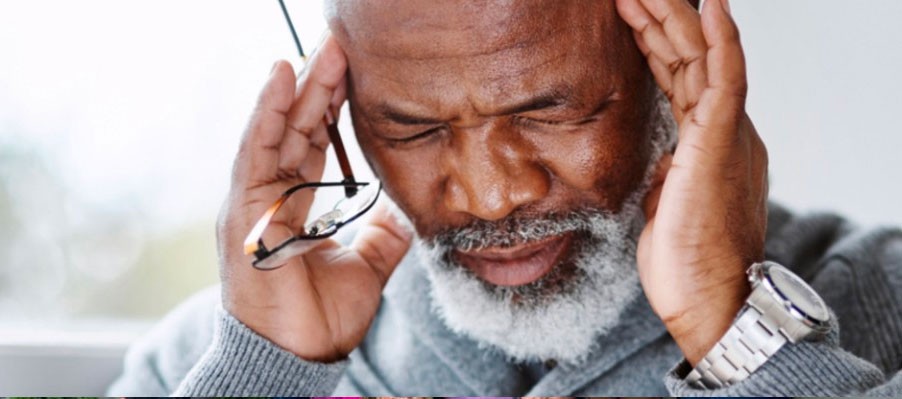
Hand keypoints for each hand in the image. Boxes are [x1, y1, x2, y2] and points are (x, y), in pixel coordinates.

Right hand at [217, 34, 412, 361]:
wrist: (298, 357)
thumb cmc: (320, 318)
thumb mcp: (367, 265)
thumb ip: (383, 234)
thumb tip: (405, 208)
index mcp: (297, 204)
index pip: (315, 141)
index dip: (334, 106)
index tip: (356, 71)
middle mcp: (272, 195)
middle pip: (297, 127)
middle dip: (320, 85)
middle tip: (341, 45)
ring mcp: (253, 200)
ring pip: (276, 129)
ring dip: (298, 87)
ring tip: (320, 50)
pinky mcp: (242, 209)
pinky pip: (254, 150)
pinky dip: (267, 112)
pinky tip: (280, 76)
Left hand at [616, 0, 768, 364]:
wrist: (708, 299)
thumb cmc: (685, 262)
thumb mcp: (665, 205)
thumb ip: (665, 175)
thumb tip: (658, 165)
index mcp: (706, 144)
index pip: (679, 81)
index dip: (654, 47)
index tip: (627, 19)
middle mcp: (721, 131)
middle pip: (689, 61)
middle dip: (659, 22)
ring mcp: (725, 134)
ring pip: (703, 59)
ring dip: (675, 19)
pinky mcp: (723, 144)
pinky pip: (726, 79)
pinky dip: (719, 41)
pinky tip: (709, 6)